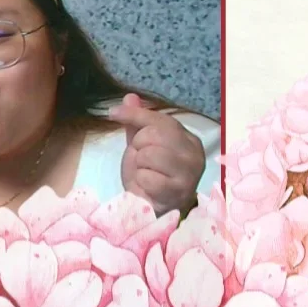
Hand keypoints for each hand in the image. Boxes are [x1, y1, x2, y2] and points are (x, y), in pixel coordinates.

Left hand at [110, 94, 205, 215]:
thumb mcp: (142, 144)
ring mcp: (189, 175)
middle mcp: (195, 155)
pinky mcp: (177, 193)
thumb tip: (129, 97)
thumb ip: (137, 121)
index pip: (160, 119)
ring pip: (150, 155)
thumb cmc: (151, 175)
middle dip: (138, 146)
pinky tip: (148, 187)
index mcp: (189, 140)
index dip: (134, 114)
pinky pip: (148, 177)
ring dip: (139, 165)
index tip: (112, 113)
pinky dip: (141, 181)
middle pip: (155, 134)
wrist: (152, 209)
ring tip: (145, 173)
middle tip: (141, 159)